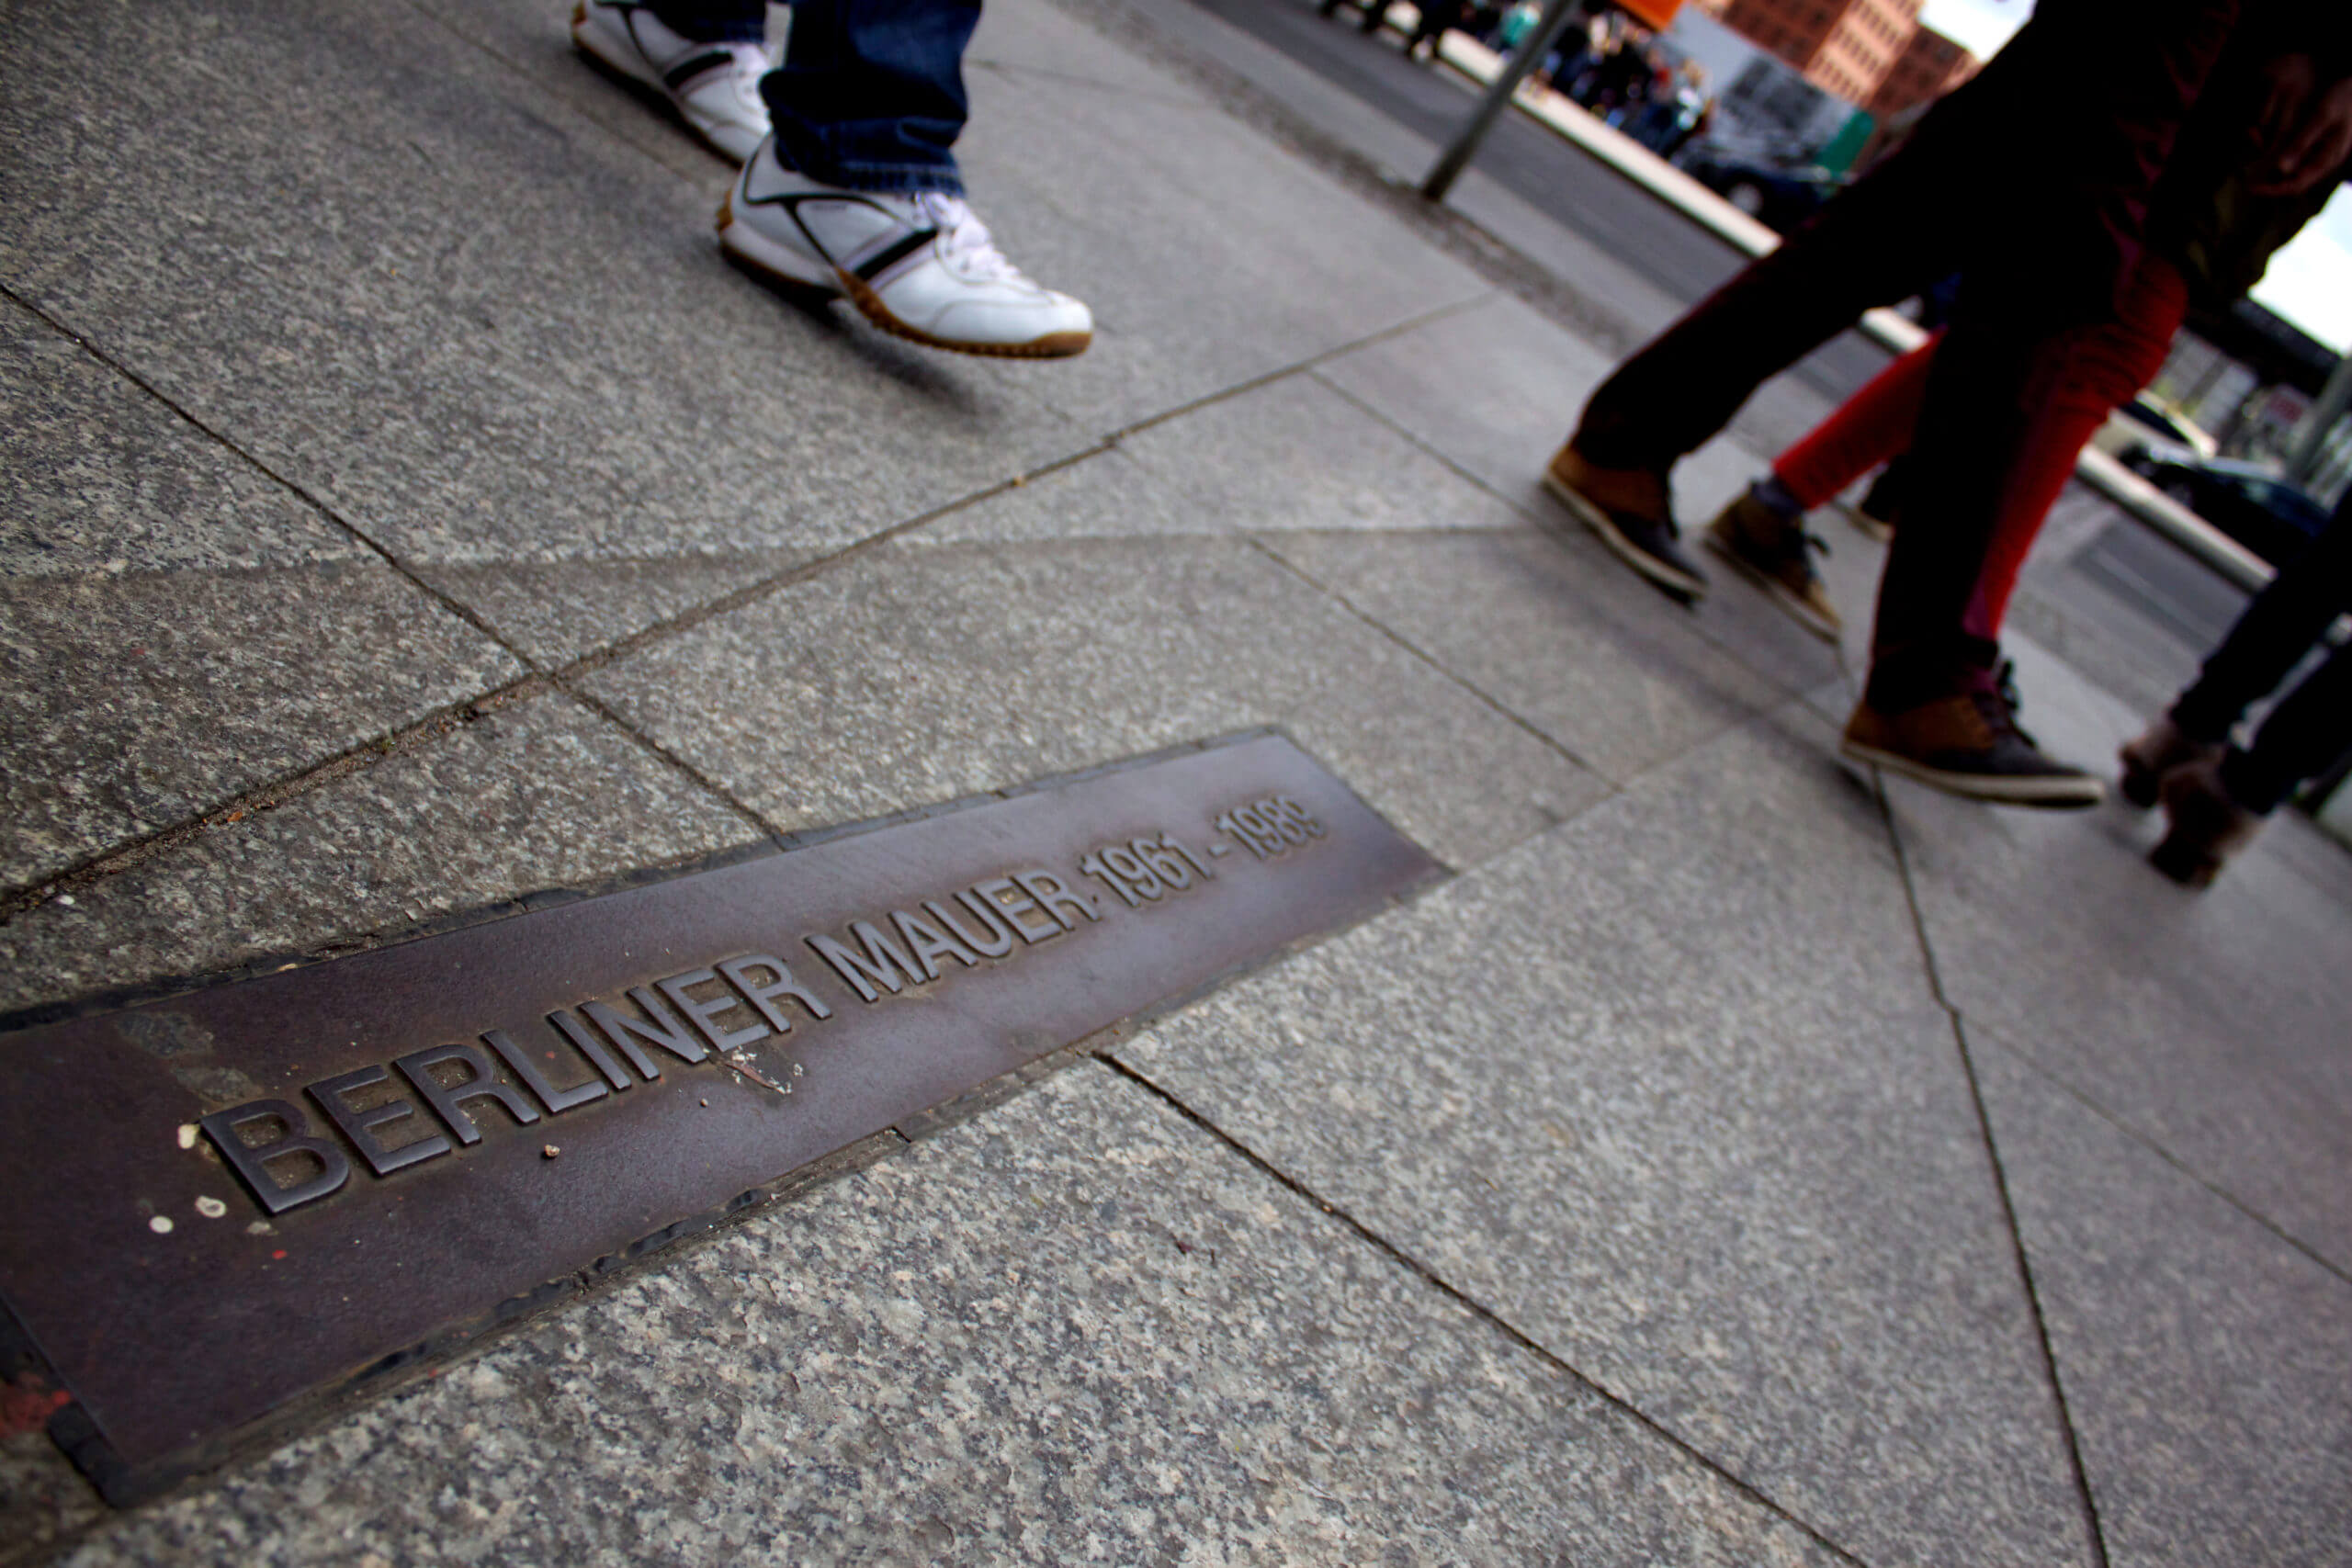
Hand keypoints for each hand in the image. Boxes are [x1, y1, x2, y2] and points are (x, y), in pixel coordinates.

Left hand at [2248, 56, 2351, 195]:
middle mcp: (2324, 161)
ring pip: (2290, 169)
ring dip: (2269, 168)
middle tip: (2244, 178)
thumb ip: (2301, 143)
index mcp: (2329, 159)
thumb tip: (2280, 169)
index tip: (2251, 189)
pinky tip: (2260, 143)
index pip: (2296, 185)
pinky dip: (2275, 154)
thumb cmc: (2342, 97)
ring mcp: (2320, 153)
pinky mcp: (2314, 144)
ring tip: (2248, 164)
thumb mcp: (2321, 117)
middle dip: (2268, 181)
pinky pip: (2292, 155)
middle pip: (2291, 181)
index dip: (2272, 190)